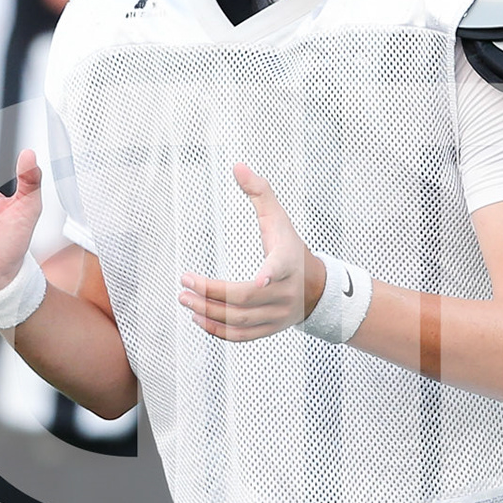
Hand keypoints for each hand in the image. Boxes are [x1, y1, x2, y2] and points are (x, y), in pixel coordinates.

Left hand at [178, 164, 323, 341]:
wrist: (317, 289)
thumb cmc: (292, 250)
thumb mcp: (280, 219)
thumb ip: (259, 192)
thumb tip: (238, 166)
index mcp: (288, 263)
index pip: (280, 268)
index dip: (270, 273)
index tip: (261, 277)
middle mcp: (283, 293)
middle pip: (246, 299)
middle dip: (212, 293)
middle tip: (185, 283)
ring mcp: (276, 314)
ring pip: (240, 320)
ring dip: (209, 312)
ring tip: (185, 299)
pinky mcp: (269, 329)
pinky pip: (241, 336)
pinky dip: (218, 330)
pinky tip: (199, 317)